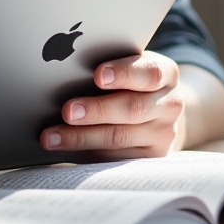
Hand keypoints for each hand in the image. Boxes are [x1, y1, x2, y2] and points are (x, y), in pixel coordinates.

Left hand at [39, 50, 186, 158]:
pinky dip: (86, 153)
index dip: (124, 74)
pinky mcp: (150, 159)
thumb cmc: (133, 80)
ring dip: (82, 137)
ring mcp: (163, 135)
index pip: (150, 73)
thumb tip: (66, 69)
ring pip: (119, 137)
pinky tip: (64, 149)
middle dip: (96, 110)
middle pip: (132, 109)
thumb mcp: (132, 65)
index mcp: (167, 73)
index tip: (97, 75)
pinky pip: (115, 158)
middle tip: (67, 111)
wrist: (160, 112)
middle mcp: (170, 104)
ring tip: (52, 136)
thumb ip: (112, 67)